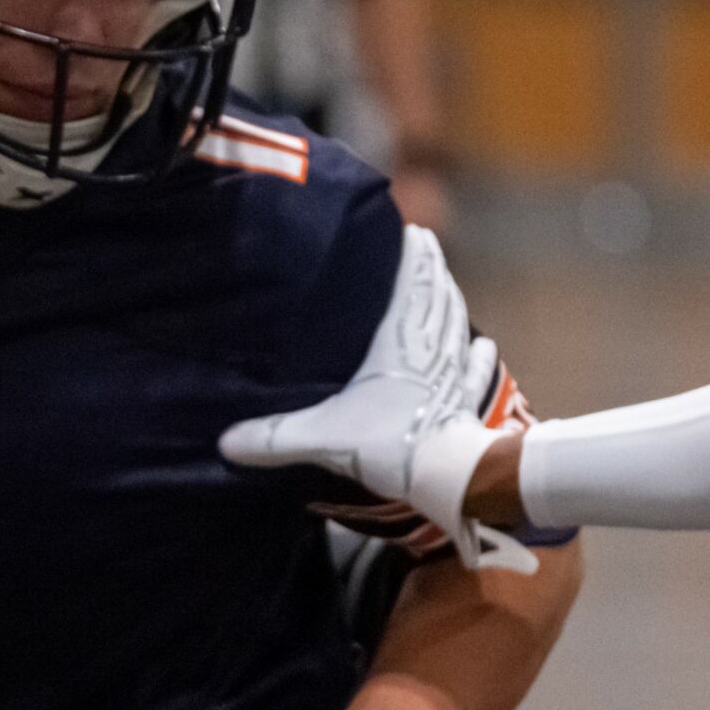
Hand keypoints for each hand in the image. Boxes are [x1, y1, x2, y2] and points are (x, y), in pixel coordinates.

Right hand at [219, 225, 534, 572]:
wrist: (451, 477)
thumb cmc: (390, 443)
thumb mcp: (321, 438)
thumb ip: (273, 438)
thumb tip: (225, 442)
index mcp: (398, 342)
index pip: (411, 287)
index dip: (415, 258)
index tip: (415, 232)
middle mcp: (430, 350)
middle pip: (436, 299)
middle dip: (432, 270)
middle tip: (429, 246)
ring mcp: (454, 376)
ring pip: (455, 327)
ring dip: (452, 304)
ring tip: (448, 286)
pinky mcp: (468, 404)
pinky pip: (475, 372)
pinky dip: (479, 358)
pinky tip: (485, 346)